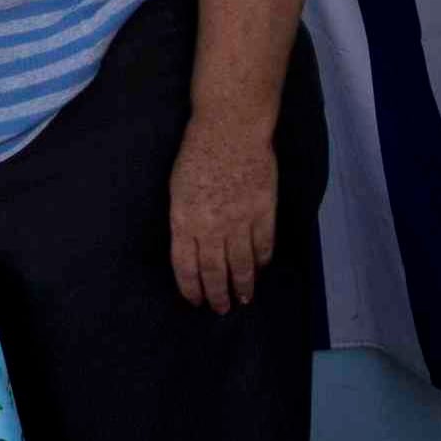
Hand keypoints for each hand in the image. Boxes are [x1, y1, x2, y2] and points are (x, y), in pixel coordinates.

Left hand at [167, 111, 278, 312]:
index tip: (196, 301)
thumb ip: (184, 220)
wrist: (231, 131)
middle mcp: (212, 228)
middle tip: (221, 308)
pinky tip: (260, 268)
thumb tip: (191, 245)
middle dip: (218, 294)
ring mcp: (240, 222)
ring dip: (243, 285)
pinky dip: (262, 260)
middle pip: (214, 272)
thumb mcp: (178, 189)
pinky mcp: (263, 212)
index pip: (186, 266)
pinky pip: (263, 245)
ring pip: (241, 264)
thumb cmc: (197, 153)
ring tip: (244, 299)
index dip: (191, 288)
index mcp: (185, 222)